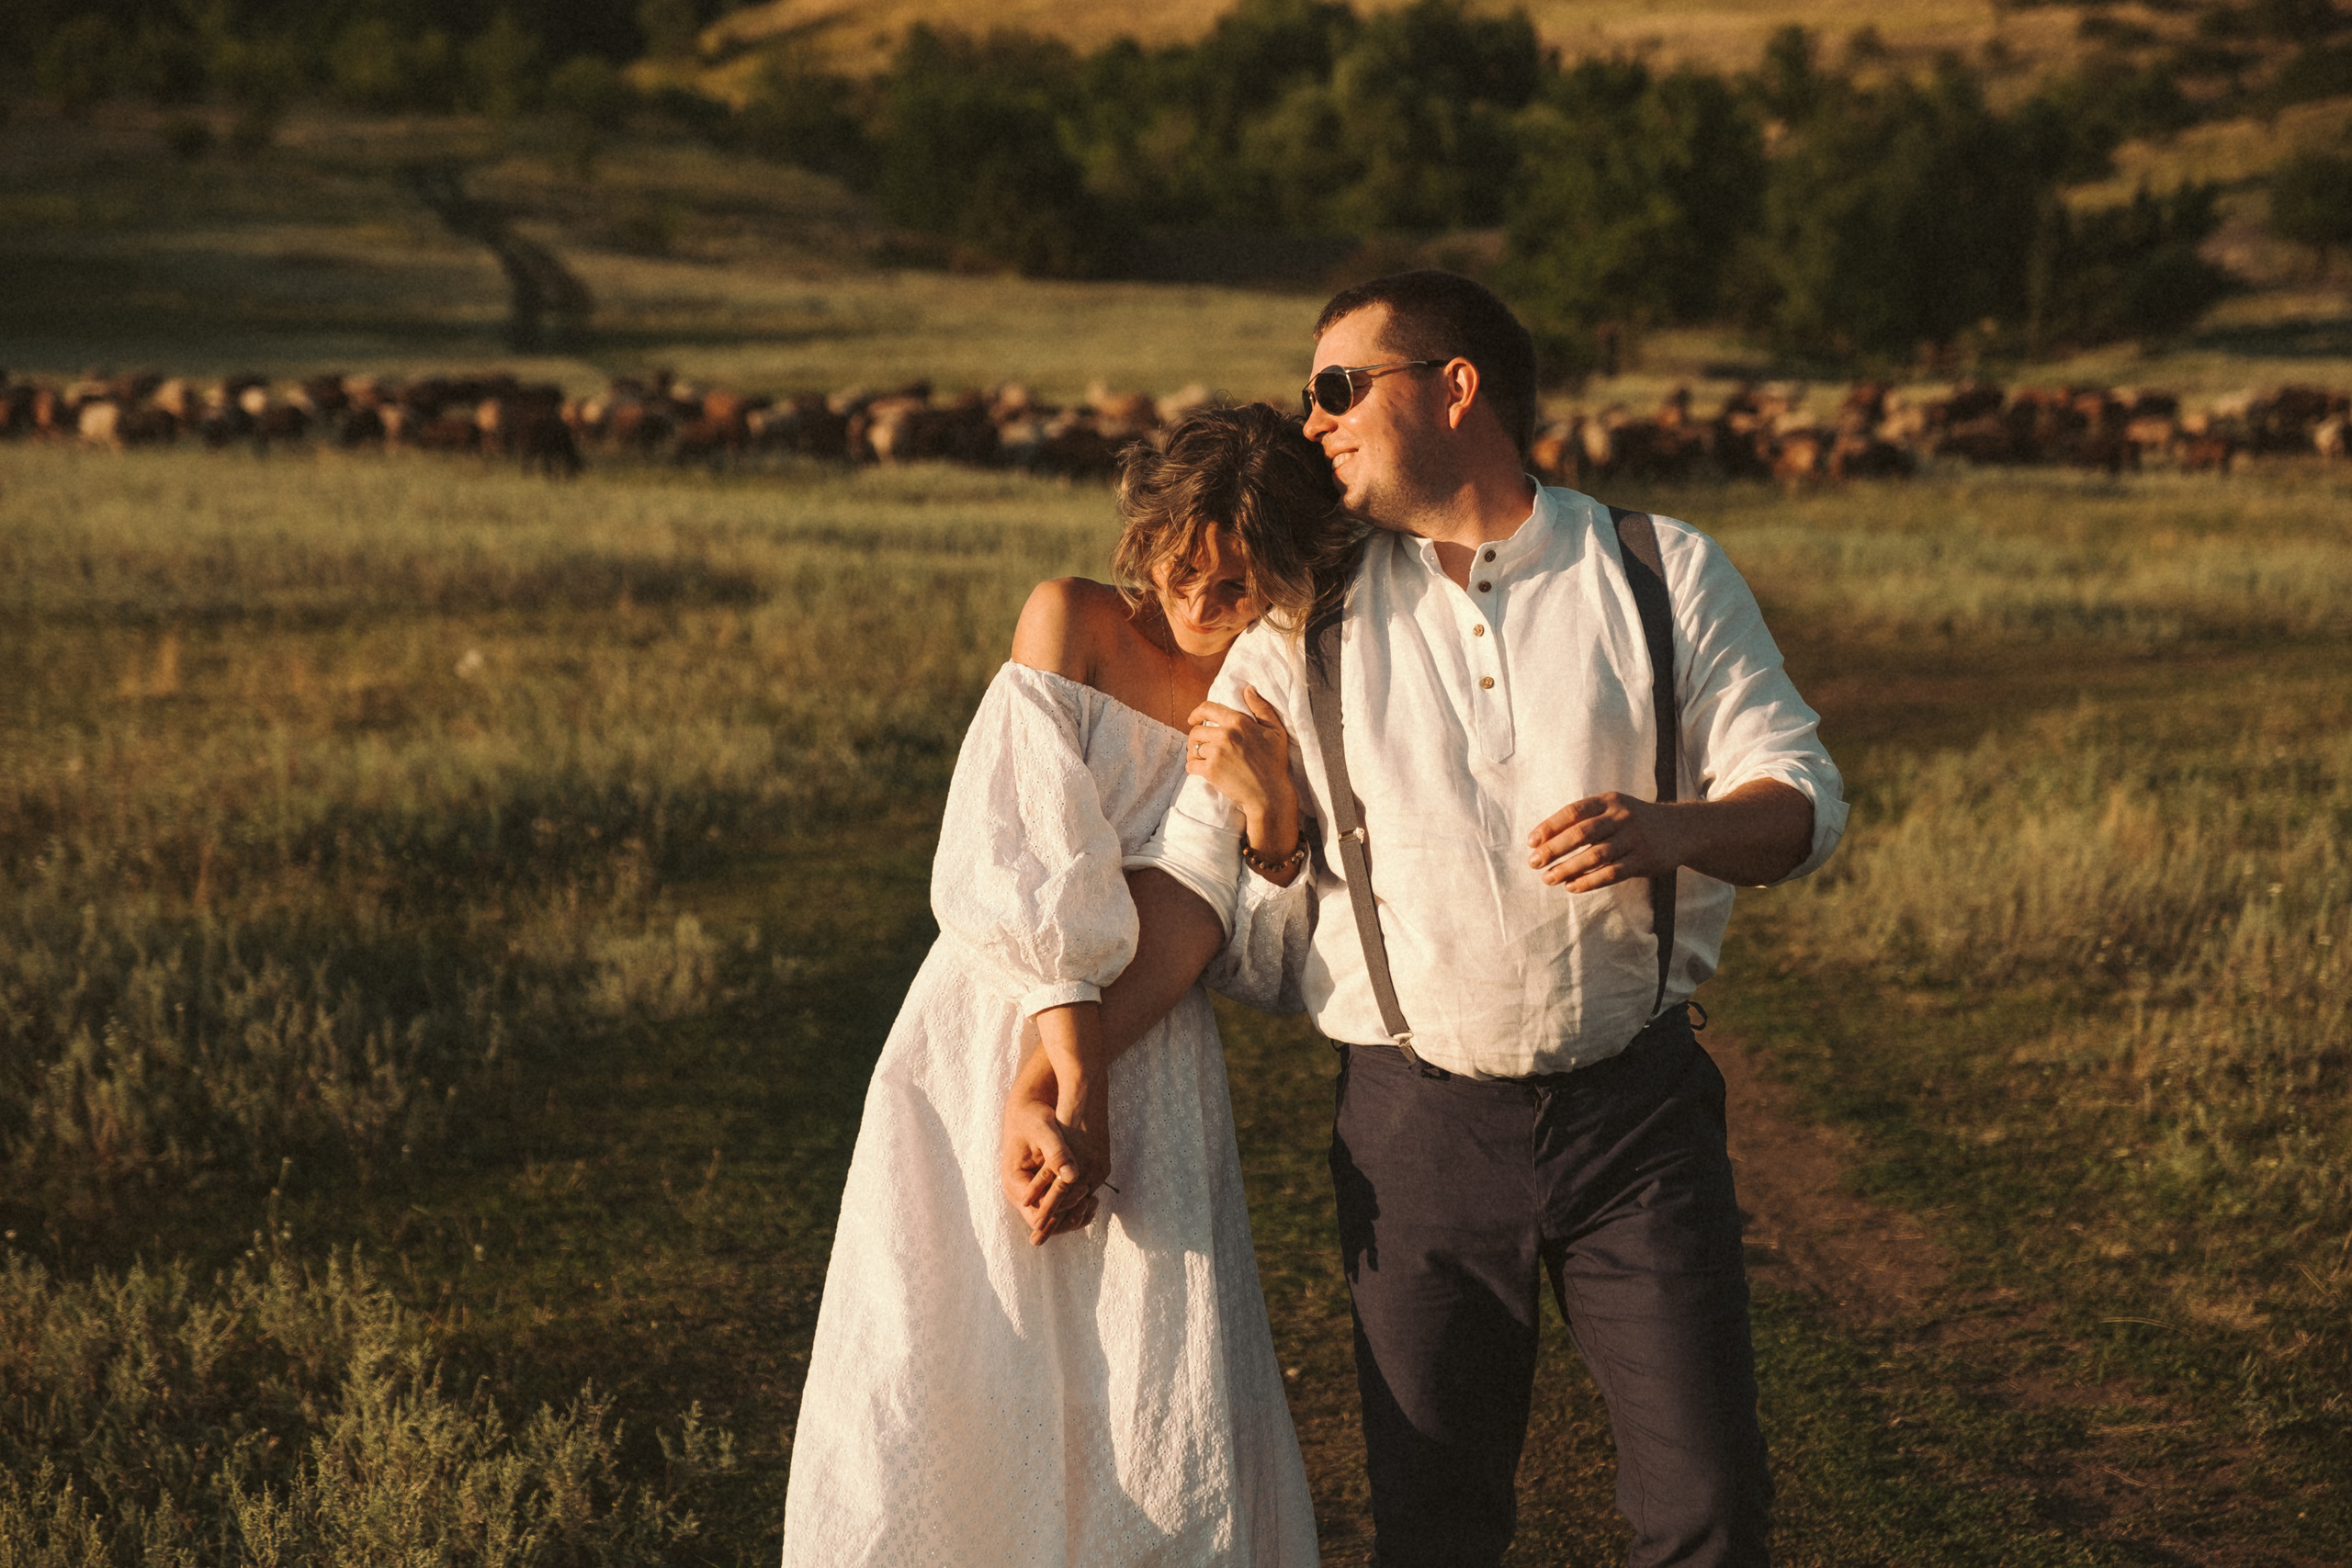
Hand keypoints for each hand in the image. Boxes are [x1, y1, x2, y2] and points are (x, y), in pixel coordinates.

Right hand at [1001, 1093, 1100, 1244]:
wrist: (1027, 1111)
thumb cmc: (1034, 1118)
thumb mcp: (1045, 1132)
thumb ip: (1057, 1154)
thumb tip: (1072, 1176)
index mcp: (1014, 1182)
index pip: (1037, 1212)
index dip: (1062, 1206)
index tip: (1084, 1190)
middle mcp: (1019, 1194)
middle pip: (1045, 1222)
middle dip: (1069, 1216)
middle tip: (1093, 1201)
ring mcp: (1030, 1194)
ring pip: (1052, 1219)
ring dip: (1073, 1214)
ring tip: (1094, 1201)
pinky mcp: (1040, 1190)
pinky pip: (1057, 1208)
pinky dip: (1073, 1207)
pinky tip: (1092, 1199)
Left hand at [1186, 684, 1297, 857]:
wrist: (1270, 794)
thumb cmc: (1275, 763)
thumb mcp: (1276, 731)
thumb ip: (1262, 708)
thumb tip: (1247, 689)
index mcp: (1239, 722)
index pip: (1208, 708)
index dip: (1197, 712)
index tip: (1193, 719)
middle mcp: (1225, 734)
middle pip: (1197, 731)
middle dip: (1196, 738)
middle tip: (1201, 746)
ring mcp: (1217, 753)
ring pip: (1193, 748)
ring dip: (1194, 753)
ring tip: (1202, 759)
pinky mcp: (1210, 771)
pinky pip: (1191, 765)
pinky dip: (1193, 767)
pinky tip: (1200, 770)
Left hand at [1526, 792, 1691, 891]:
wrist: (1681, 829)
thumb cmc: (1635, 821)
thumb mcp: (1614, 809)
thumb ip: (1585, 819)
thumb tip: (1544, 840)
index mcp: (1609, 801)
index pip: (1573, 812)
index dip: (1549, 827)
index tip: (1531, 842)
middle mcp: (1621, 816)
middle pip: (1581, 833)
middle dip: (1554, 849)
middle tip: (1534, 863)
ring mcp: (1634, 838)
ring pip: (1595, 856)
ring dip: (1568, 869)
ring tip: (1549, 878)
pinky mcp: (1644, 859)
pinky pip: (1612, 873)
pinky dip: (1589, 881)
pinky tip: (1572, 887)